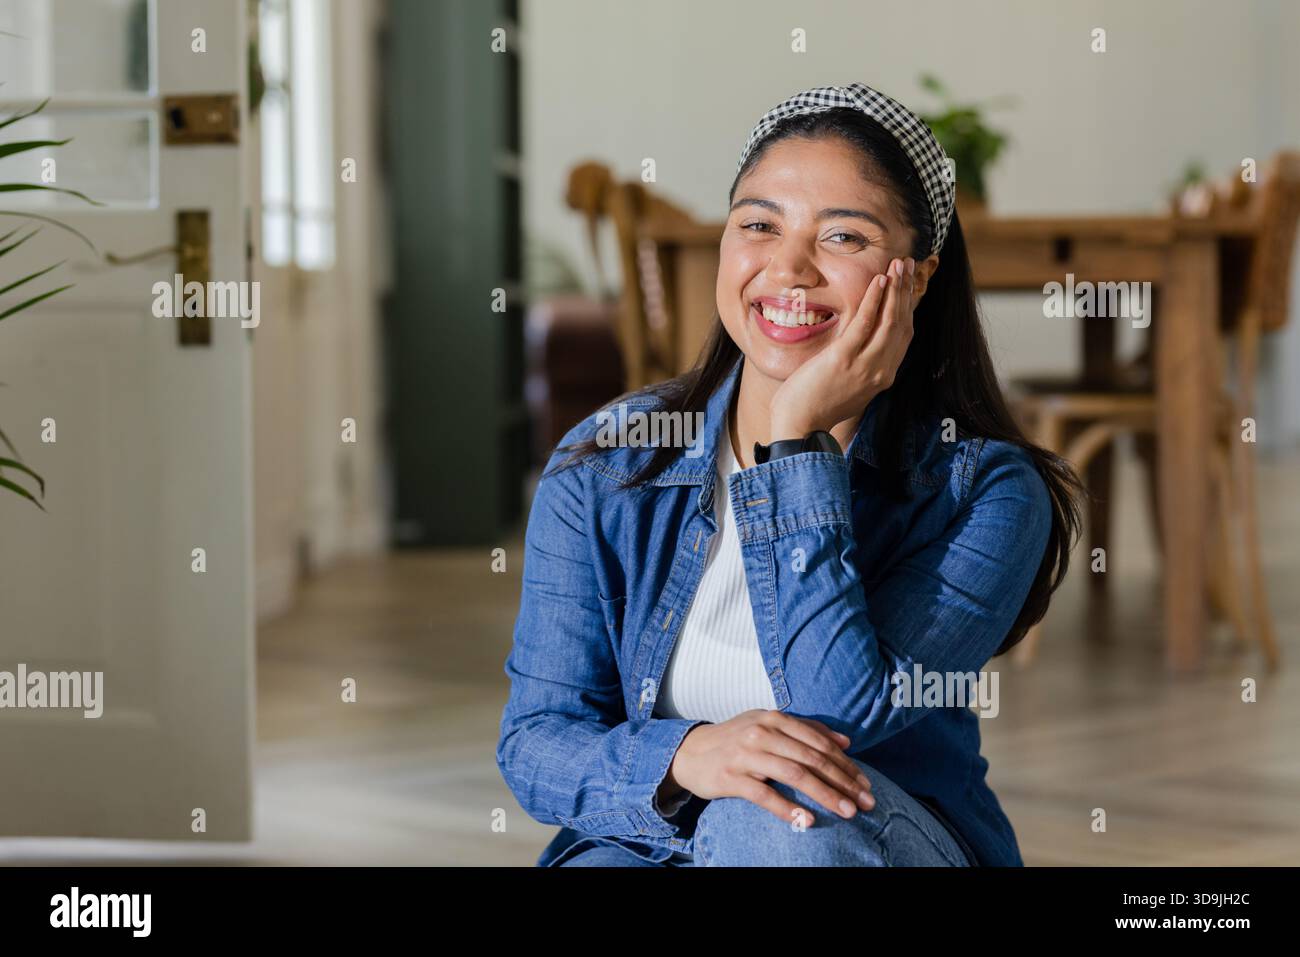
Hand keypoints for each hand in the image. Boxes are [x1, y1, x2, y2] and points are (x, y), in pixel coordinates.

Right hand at [659, 710, 874, 827]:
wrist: (690, 752)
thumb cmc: (736, 739)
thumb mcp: (768, 724)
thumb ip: (806, 729)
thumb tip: (846, 742)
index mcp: (775, 718)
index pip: (819, 742)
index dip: (846, 764)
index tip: (865, 784)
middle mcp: (762, 732)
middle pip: (812, 759)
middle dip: (844, 782)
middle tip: (866, 803)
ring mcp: (746, 755)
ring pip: (795, 775)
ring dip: (826, 795)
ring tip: (848, 812)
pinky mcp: (731, 778)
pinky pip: (764, 795)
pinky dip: (787, 809)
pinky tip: (807, 821)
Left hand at [769, 257, 916, 439]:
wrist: (799, 426)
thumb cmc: (816, 406)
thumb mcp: (848, 386)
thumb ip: (860, 365)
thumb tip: (860, 343)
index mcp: (883, 376)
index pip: (903, 335)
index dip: (908, 307)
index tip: (908, 284)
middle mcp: (881, 371)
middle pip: (902, 324)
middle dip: (907, 291)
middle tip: (907, 264)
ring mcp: (865, 366)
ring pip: (889, 320)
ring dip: (896, 289)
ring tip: (898, 265)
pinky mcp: (844, 359)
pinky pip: (865, 323)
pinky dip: (875, 299)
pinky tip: (879, 280)